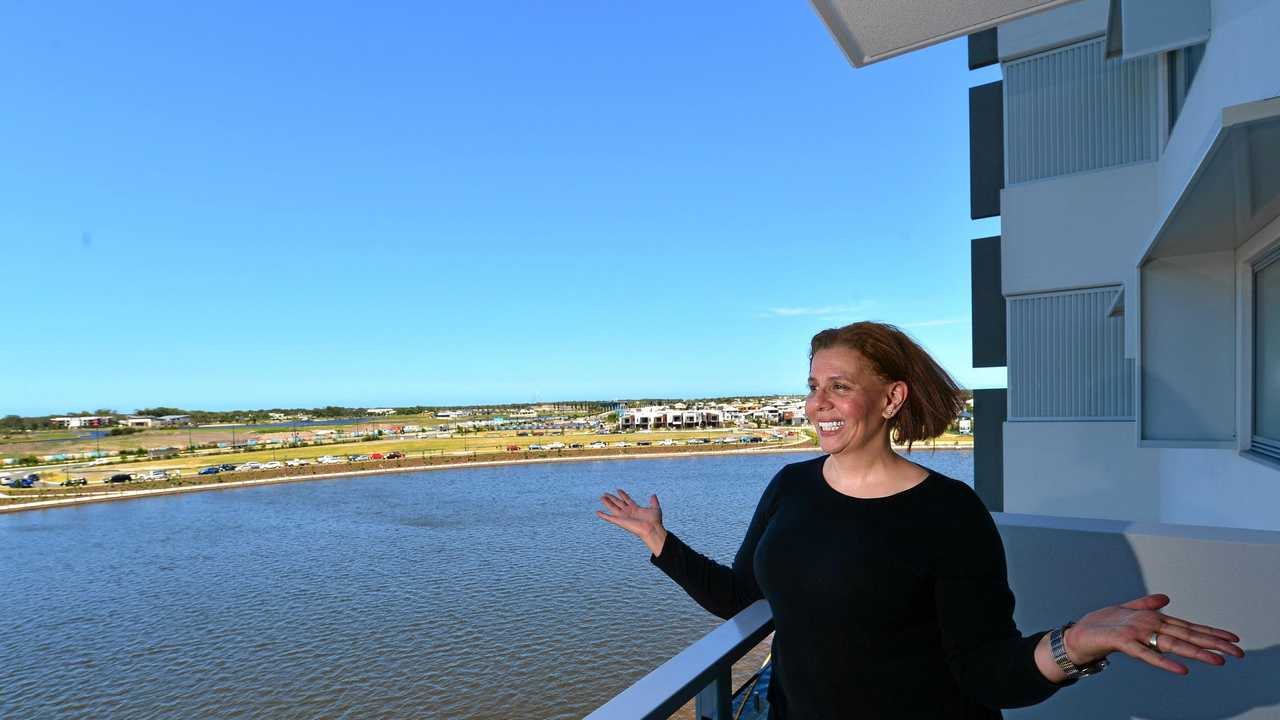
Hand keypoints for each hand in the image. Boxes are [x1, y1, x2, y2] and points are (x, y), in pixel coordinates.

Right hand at [596, 488, 666, 555]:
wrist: (652, 529)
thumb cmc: (655, 521)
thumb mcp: (655, 508)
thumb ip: (653, 501)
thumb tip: (653, 495)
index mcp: (635, 508)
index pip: (627, 500)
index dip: (623, 495)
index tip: (618, 490)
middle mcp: (628, 512)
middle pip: (618, 503)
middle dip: (612, 498)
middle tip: (605, 493)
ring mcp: (623, 516)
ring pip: (613, 508)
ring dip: (607, 503)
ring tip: (601, 497)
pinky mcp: (620, 521)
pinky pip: (610, 518)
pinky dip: (603, 515)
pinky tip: (597, 512)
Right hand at [1064, 594, 1243, 674]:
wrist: (1078, 634)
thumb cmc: (1103, 625)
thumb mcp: (1127, 613)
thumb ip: (1146, 605)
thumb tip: (1166, 598)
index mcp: (1153, 618)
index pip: (1188, 626)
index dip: (1211, 633)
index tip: (1233, 639)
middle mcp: (1149, 623)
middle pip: (1187, 635)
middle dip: (1213, 644)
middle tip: (1238, 652)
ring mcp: (1137, 632)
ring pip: (1172, 643)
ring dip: (1196, 653)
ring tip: (1218, 660)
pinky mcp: (1123, 642)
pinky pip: (1146, 655)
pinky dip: (1164, 663)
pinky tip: (1181, 670)